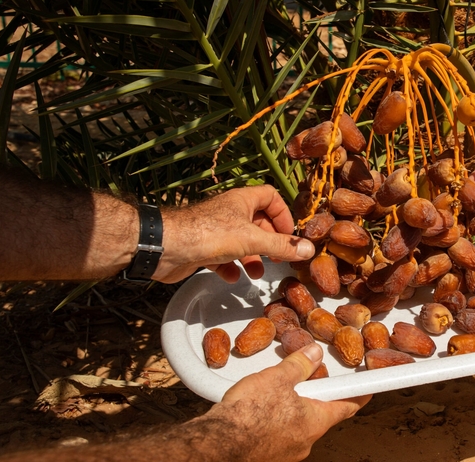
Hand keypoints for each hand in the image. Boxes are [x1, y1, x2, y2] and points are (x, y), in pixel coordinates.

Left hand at [155, 185, 315, 282]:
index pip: (270, 197)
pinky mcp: (202, 248)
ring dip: (251, 257)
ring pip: (241, 242)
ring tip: (256, 273)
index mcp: (242, 201)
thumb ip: (281, 246)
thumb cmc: (208, 234)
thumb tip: (308, 249)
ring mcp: (215, 230)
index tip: (289, 235)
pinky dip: (229, 267)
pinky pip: (222, 257)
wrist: (166, 247)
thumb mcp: (253, 240)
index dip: (283, 214)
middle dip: (269, 242)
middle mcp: (229, 212)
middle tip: (278, 258)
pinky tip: (231, 277)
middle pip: (257, 222)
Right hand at [206, 343, 370, 461]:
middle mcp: (306, 441)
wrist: (216, 444)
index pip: (348, 406)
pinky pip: (279, 435)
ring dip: (293, 409)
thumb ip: (299, 365)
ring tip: (273, 393)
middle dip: (316, 397)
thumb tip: (312, 354)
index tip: (368, 388)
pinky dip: (275, 422)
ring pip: (299, 426)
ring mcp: (287, 453)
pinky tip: (259, 411)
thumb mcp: (277, 378)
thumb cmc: (247, 415)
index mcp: (316, 421)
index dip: (359, 394)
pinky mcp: (269, 456)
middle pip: (321, 415)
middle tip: (308, 380)